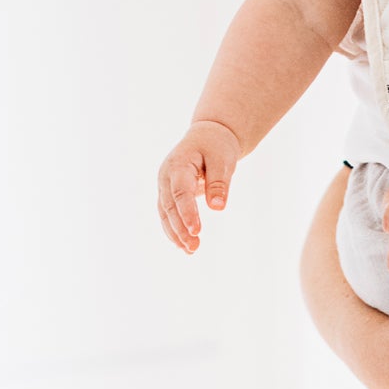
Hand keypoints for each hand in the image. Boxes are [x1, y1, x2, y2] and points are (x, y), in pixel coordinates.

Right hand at [157, 119, 240, 251]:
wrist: (207, 137)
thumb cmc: (216, 146)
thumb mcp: (223, 160)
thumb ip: (219, 183)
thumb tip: (218, 208)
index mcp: (178, 165)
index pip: (180, 192)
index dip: (187, 213)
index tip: (196, 231)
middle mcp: (166, 177)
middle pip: (169, 206)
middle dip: (180, 228)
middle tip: (194, 246)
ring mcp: (165, 186)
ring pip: (165, 213)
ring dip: (176, 233)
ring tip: (191, 251)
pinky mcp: (169, 194)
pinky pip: (168, 214)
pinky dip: (174, 230)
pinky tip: (184, 246)